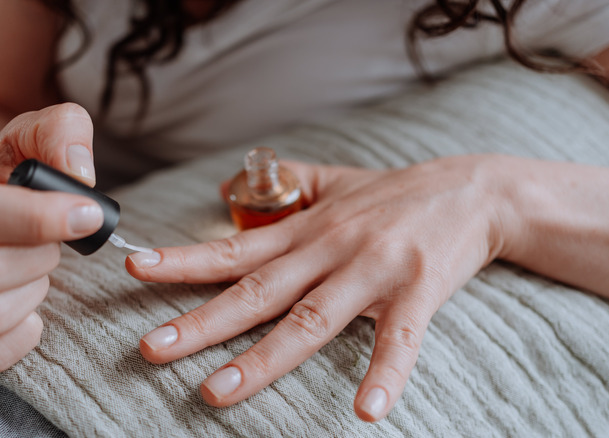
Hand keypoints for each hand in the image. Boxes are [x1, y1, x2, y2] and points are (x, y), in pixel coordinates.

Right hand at [0, 103, 101, 372]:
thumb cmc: (15, 168)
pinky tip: (33, 303)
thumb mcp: (37, 134)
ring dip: (33, 290)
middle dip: (38, 256)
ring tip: (38, 264)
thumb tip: (79, 175)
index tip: (87, 215)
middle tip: (55, 240)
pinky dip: (23, 334)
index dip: (38, 219)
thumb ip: (62, 133)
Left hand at [126, 154, 507, 421]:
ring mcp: (371, 272)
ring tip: (218, 392)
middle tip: (151, 349)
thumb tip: (227, 184)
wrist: (471, 191)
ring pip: (309, 320)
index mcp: (305, 230)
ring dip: (262, 359)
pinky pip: (397, 339)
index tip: (137, 268)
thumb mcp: (332, 180)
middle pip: (256, 293)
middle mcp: (328, 250)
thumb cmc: (395, 192)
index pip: (234, 248)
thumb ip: (282, 181)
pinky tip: (365, 411)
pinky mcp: (416, 291)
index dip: (184, 260)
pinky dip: (383, 374)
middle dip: (200, 323)